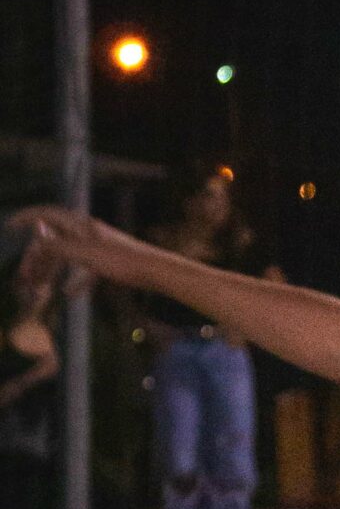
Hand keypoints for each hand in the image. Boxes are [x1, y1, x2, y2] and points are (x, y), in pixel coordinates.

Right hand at [14, 205, 145, 291]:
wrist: (156, 271)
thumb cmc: (122, 261)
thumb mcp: (85, 253)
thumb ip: (59, 246)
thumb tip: (36, 240)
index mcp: (80, 225)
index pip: (47, 215)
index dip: (27, 218)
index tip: (10, 226)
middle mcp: (87, 233)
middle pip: (54, 241)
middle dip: (37, 258)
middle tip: (24, 276)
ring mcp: (99, 248)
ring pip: (68, 257)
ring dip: (52, 271)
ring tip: (40, 288)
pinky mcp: (110, 263)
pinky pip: (87, 272)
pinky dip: (76, 281)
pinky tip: (69, 294)